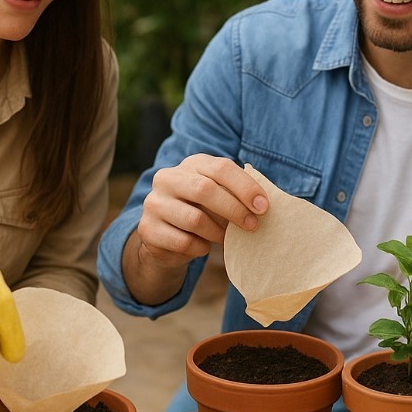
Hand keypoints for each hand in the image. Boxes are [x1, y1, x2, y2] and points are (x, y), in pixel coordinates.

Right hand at [136, 154, 267, 266]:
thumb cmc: (202, 212)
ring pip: (194, 219)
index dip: (245, 187)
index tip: (263, 207)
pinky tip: (203, 246)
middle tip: (252, 225)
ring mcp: (154, 203)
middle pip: (204, 189)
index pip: (220, 168)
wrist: (165, 236)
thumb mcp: (218, 197)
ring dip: (217, 232)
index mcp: (191, 164)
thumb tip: (262, 206)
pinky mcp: (148, 229)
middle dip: (233, 209)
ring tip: (225, 238)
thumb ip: (235, 195)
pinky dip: (200, 247)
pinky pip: (183, 242)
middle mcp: (168, 178)